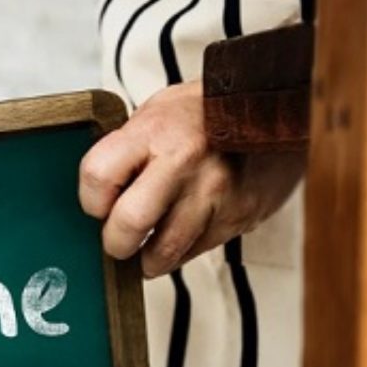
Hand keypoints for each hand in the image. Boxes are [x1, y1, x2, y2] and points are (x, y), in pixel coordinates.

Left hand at [79, 81, 304, 277]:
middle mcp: (183, 162)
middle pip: (128, 224)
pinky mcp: (237, 216)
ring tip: (147, 243)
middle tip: (118, 239)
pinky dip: (181, 251)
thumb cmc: (211, 110)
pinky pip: (196, 252)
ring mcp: (213, 193)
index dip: (90, 199)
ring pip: (164, 253)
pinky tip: (181, 232)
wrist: (276, 107)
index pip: (97, 176)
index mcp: (154, 131)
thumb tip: (98, 191)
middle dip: (116, 243)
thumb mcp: (159, 111)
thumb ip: (128, 150)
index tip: (97, 204)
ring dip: (148, 258)